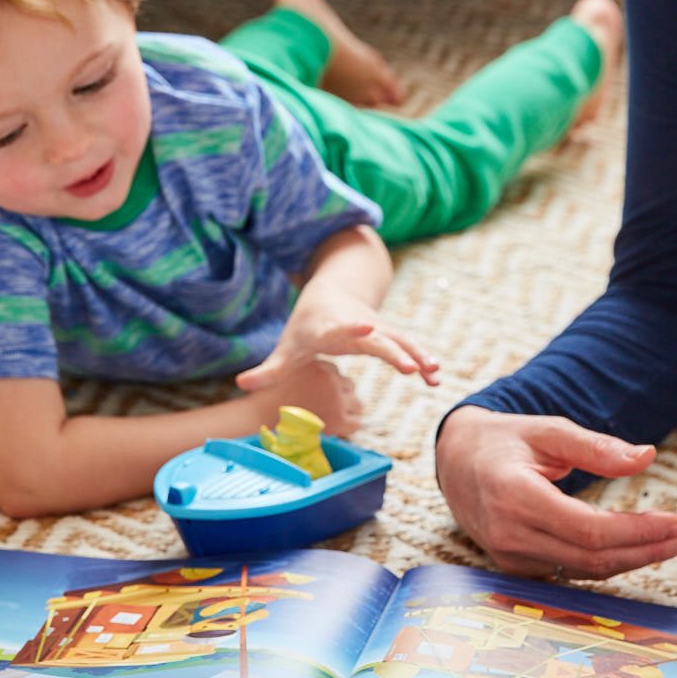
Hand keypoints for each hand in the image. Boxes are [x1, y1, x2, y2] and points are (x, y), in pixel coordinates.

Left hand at [236, 282, 438, 391]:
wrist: (332, 292)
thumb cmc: (306, 325)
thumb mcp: (287, 346)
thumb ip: (269, 369)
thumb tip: (242, 385)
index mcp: (329, 327)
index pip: (340, 328)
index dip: (352, 329)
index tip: (366, 328)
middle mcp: (357, 324)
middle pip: (377, 338)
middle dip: (392, 351)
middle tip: (409, 368)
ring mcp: (376, 328)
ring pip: (399, 341)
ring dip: (417, 355)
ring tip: (433, 374)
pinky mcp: (388, 334)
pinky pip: (408, 346)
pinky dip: (421, 360)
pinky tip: (434, 379)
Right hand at [244, 357, 361, 435]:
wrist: (259, 418)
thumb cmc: (270, 399)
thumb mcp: (289, 373)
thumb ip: (311, 374)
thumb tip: (331, 382)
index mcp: (318, 365)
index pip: (336, 373)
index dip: (329, 386)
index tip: (316, 395)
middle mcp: (330, 379)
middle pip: (350, 386)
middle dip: (342, 397)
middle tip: (324, 408)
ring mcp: (335, 399)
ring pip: (357, 404)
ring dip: (347, 412)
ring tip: (329, 418)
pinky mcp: (338, 418)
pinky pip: (355, 423)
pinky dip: (347, 428)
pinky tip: (334, 429)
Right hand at [434, 406, 676, 577]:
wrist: (456, 463)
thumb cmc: (506, 441)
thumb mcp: (549, 430)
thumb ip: (597, 447)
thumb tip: (647, 457)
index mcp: (515, 495)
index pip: (589, 530)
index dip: (638, 532)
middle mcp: (509, 534)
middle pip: (593, 558)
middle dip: (647, 550)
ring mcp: (509, 557)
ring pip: (585, 571)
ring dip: (635, 560)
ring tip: (674, 542)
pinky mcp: (514, 568)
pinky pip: (570, 572)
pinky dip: (608, 563)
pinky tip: (639, 550)